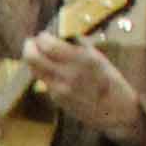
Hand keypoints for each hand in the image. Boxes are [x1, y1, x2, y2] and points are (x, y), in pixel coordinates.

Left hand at [25, 31, 139, 137]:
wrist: (116, 111)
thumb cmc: (111, 82)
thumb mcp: (99, 59)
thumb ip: (79, 46)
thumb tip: (63, 34)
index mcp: (82, 60)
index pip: (49, 45)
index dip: (42, 38)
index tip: (43, 35)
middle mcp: (68, 74)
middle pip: (32, 57)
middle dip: (29, 46)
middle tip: (31, 42)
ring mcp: (59, 88)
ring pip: (34, 69)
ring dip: (33, 59)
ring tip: (39, 54)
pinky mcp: (55, 98)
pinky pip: (44, 81)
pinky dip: (44, 72)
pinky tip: (52, 70)